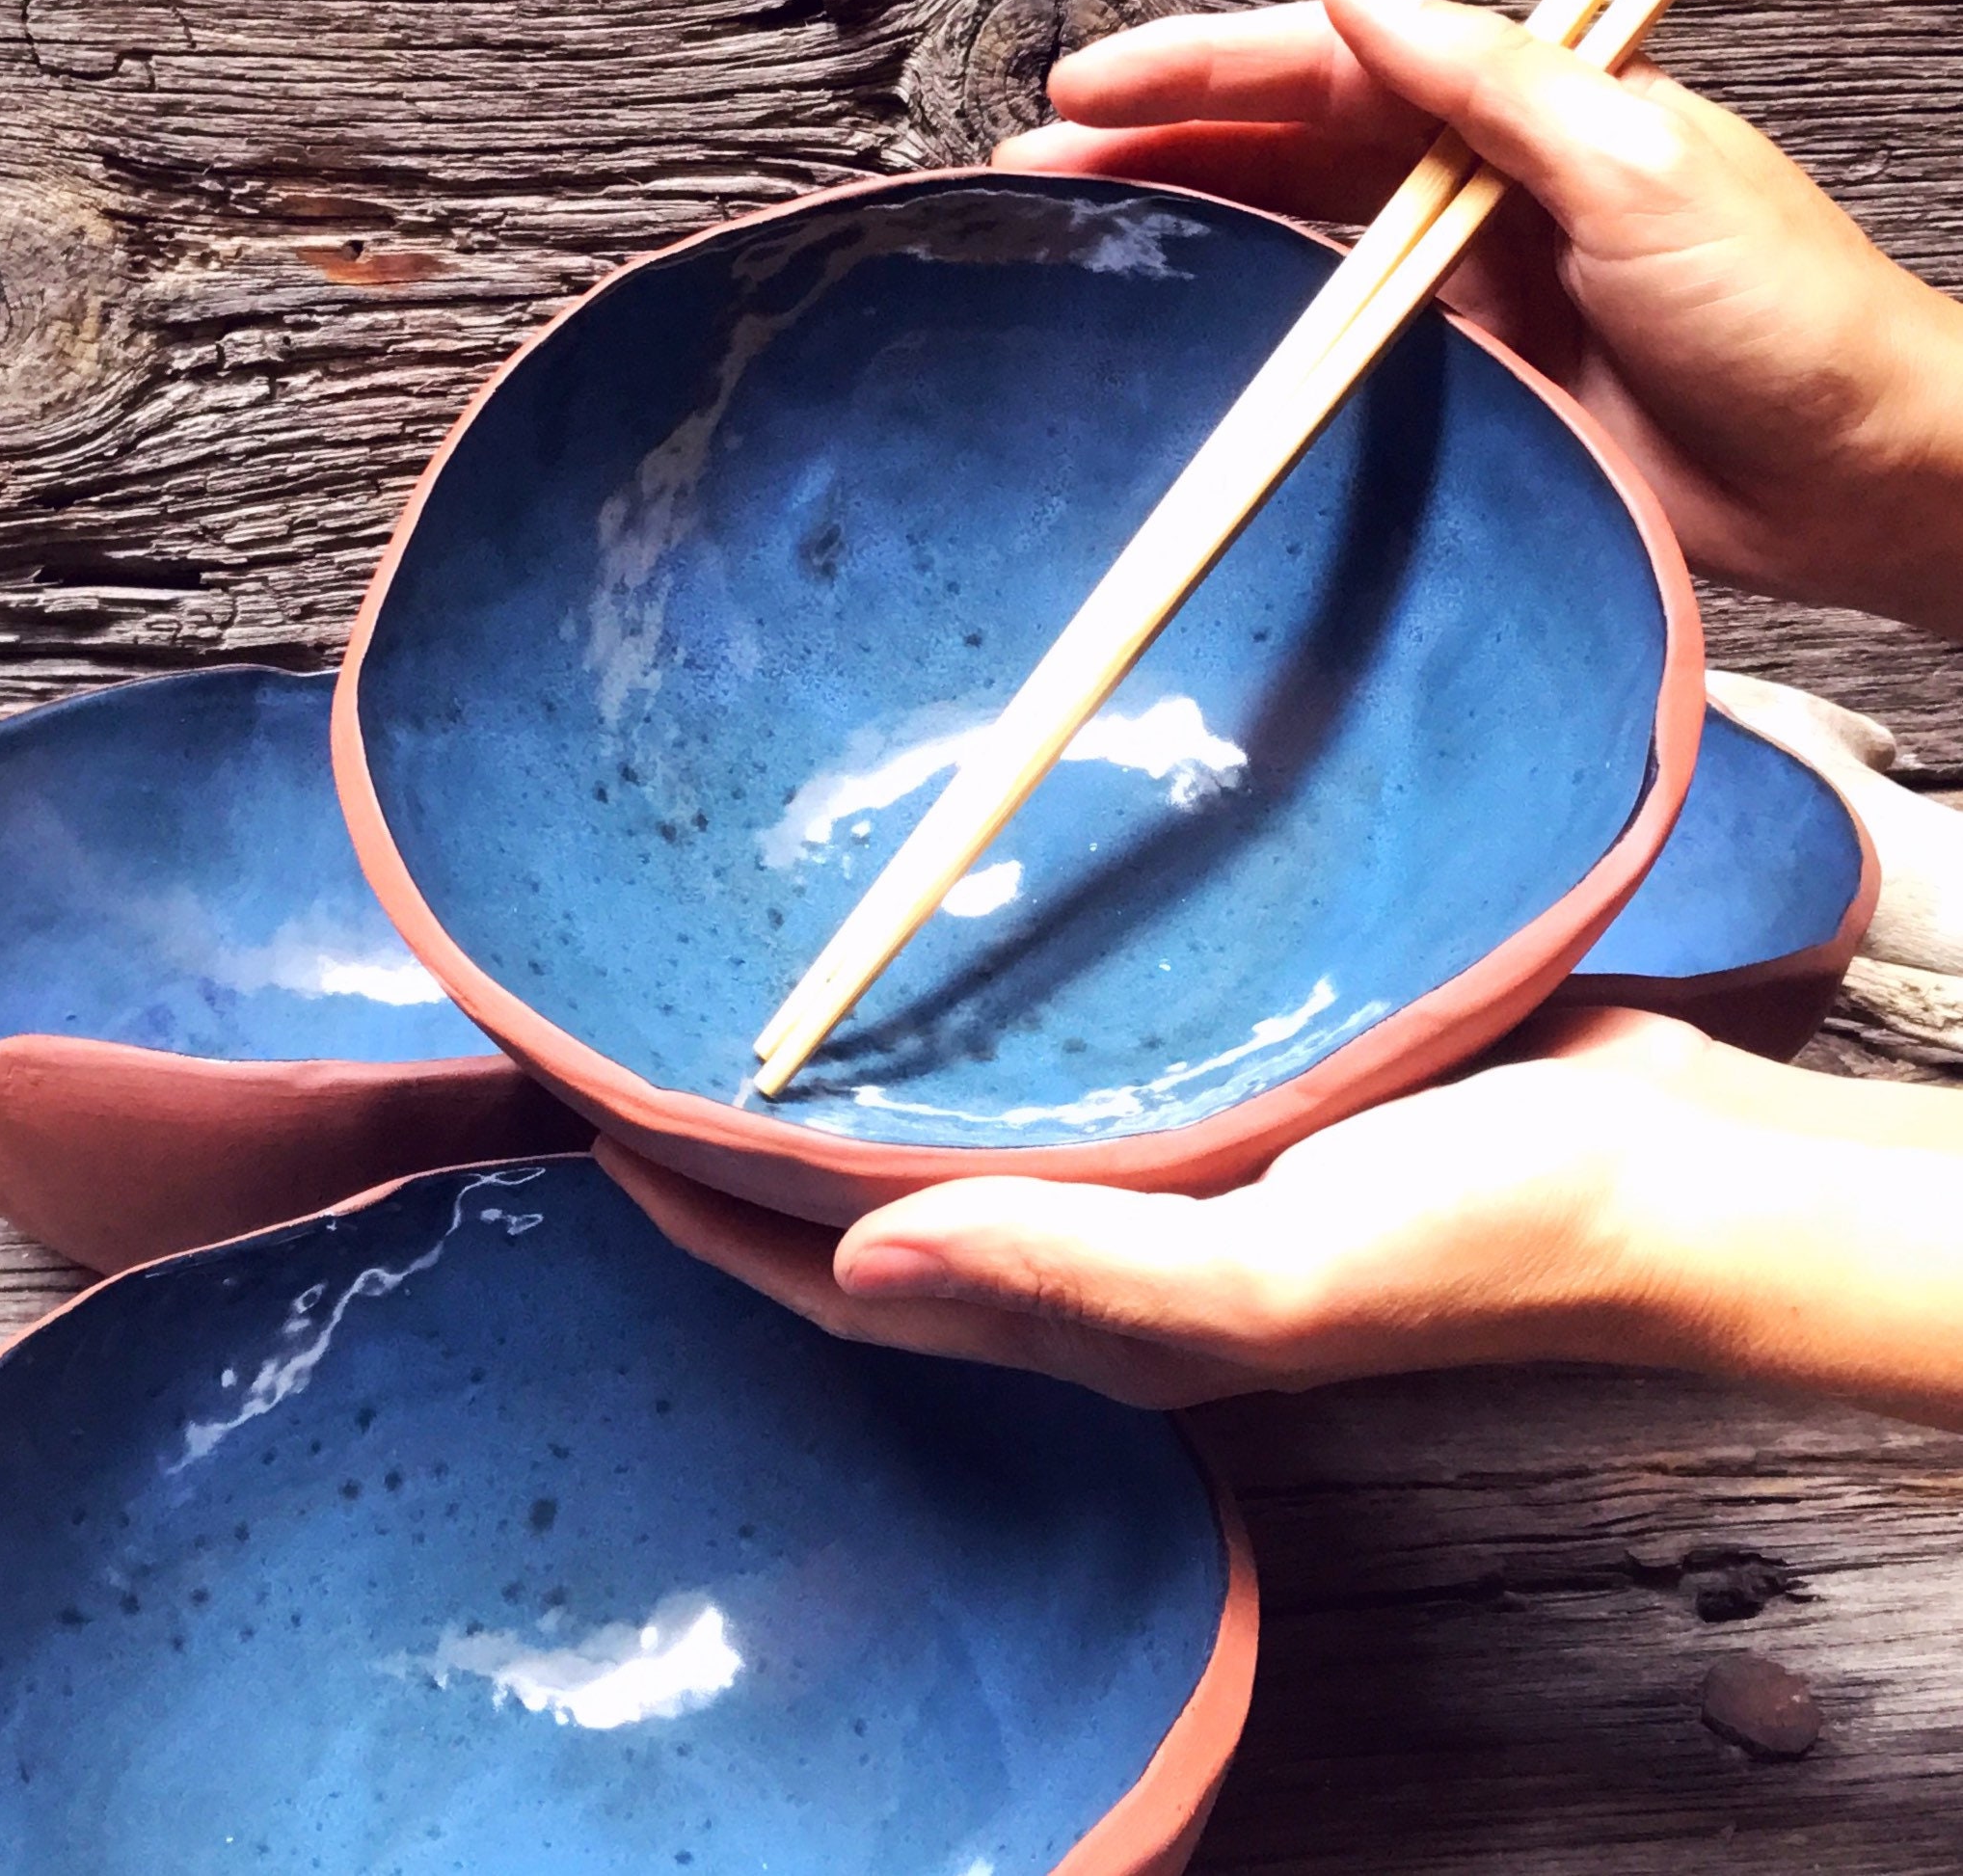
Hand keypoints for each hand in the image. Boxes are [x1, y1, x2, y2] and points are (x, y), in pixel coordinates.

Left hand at [597, 1006, 1962, 1424]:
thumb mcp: (1278, 1282)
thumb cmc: (1481, 1236)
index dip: (700, 1213)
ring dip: (840, 1067)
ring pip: (943, 1115)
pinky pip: (1042, 1045)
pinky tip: (927, 932)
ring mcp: (1144, 1150)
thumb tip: (854, 1268)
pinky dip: (962, 1009)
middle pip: (863, 1196)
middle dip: (738, 1136)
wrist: (1656, 1162)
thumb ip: (1076, 1278)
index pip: (828, 1275)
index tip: (585, 1124)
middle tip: (631, 1027)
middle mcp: (1089, 1234)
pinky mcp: (1206, 1070)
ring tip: (739, 973)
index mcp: (1079, 1309)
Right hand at [993, 0, 1962, 640]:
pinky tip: (1195, 327)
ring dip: (1190, 224)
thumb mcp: (1642, 167)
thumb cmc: (1786, 315)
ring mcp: (1469, 282)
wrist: (1850, 475)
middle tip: (1039, 169)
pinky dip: (1259, 325)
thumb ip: (1495, 83)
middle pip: (1286, 141)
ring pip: (1295, 233)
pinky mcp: (1471, 376)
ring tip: (1082, 235)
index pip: (1325, 64)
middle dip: (1159, 143)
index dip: (1196, 70)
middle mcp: (1482, 181)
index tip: (1084, 91)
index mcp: (1523, 104)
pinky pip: (1337, 338)